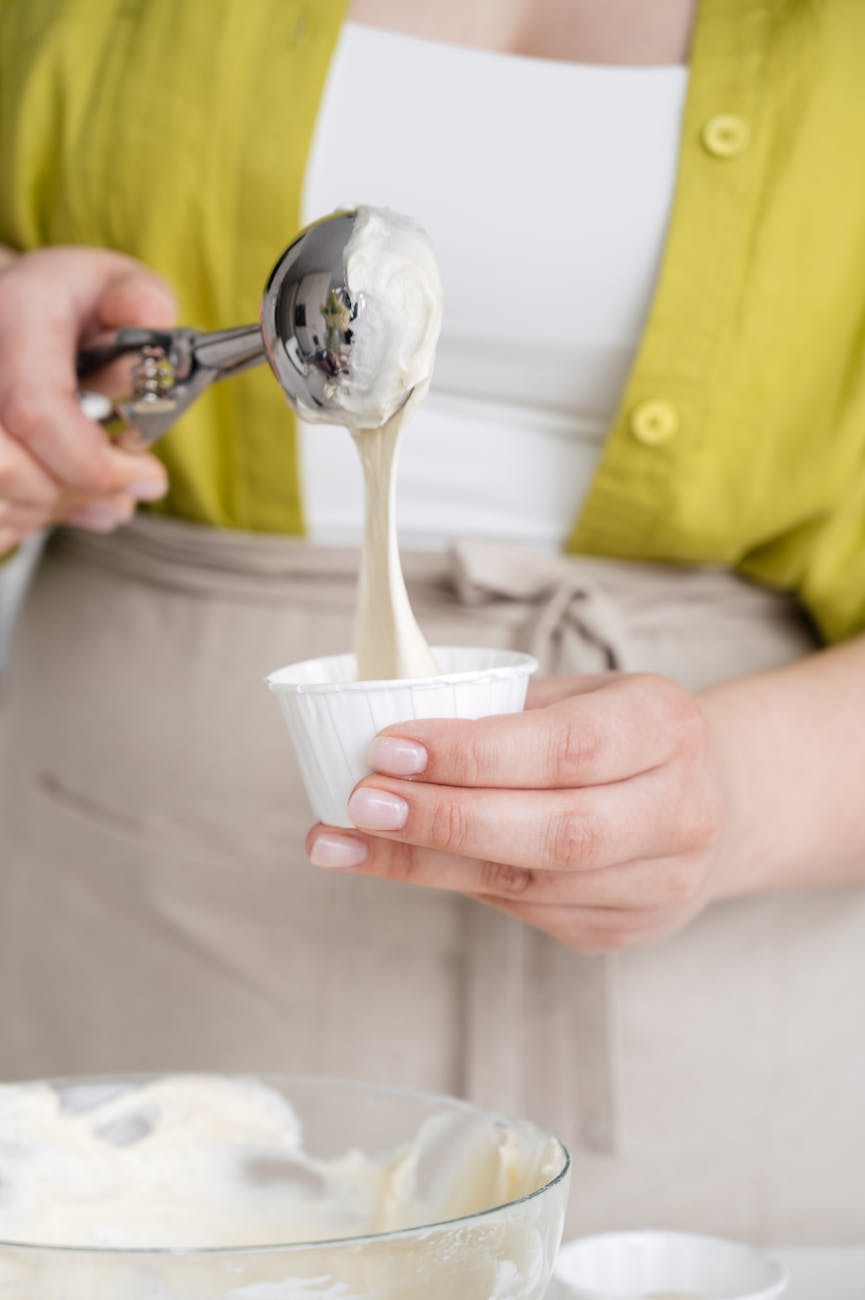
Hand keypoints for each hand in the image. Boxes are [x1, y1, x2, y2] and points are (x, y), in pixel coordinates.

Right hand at [0, 245, 176, 554]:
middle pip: (5, 469)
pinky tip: (50, 495)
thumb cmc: (69, 306)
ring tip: (94, 492)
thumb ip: (142, 299)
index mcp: (11, 312)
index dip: (94, 464)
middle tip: (122, 494)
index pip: (35, 411)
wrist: (10, 317)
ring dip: (53, 510)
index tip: (148, 478)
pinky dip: (23, 519)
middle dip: (73, 493)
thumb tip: (150, 315)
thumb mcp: (115, 284)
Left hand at [306, 673, 728, 951]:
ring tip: (342, 840)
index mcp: (666, 728)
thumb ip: (505, 712)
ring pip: (529, 883)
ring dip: (423, 862)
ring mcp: (657, 884)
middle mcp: (679, 812)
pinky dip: (451, 882)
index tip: (389, 747)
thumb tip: (386, 732)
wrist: (720, 803)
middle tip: (358, 802)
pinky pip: (524, 911)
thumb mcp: (586, 696)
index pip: (566, 748)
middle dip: (443, 819)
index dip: (474, 755)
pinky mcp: (623, 930)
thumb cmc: (625, 734)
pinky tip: (394, 861)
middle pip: (555, 831)